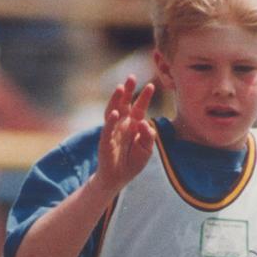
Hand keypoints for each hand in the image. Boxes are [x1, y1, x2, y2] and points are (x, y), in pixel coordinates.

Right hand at [94, 76, 156, 194]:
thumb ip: (148, 137)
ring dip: (116, 99)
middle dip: (128, 90)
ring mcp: (113, 131)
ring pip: (113, 111)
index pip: (139, 107)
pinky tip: (115, 112)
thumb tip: (145, 123)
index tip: (151, 85)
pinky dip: (111, 120)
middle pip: (124, 104)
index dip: (144, 97)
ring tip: (120, 88)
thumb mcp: (146, 150)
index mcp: (133, 125)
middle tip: (131, 77)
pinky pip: (107, 129)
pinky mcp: (105, 141)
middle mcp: (122, 124)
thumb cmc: (132, 163)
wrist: (117, 178)